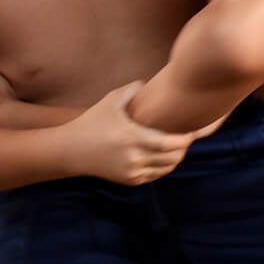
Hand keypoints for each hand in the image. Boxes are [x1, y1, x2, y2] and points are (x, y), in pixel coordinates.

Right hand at [67, 83, 197, 184]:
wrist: (73, 150)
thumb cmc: (93, 121)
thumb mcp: (110, 100)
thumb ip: (132, 89)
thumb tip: (150, 83)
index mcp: (132, 137)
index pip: (168, 143)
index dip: (184, 139)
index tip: (191, 131)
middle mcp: (134, 157)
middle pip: (172, 158)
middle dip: (183, 148)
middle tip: (187, 136)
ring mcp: (132, 171)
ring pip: (166, 168)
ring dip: (175, 157)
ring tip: (177, 145)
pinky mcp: (130, 180)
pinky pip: (156, 175)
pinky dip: (164, 166)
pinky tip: (163, 154)